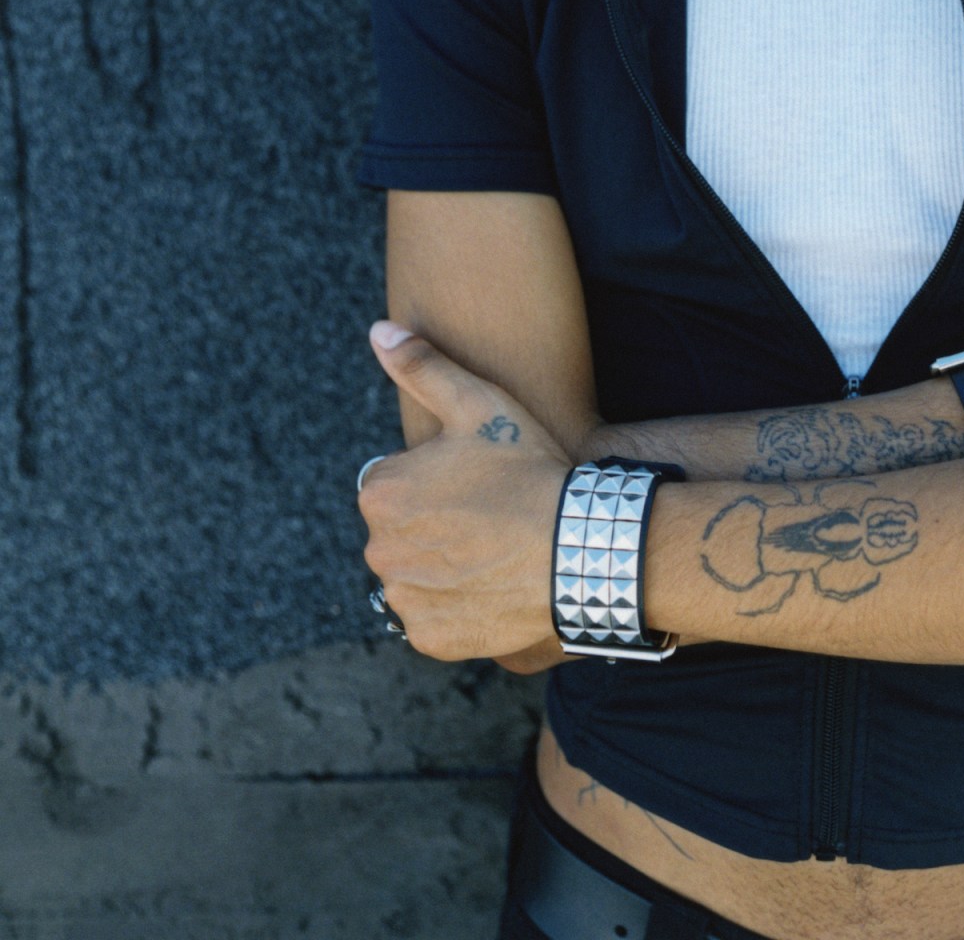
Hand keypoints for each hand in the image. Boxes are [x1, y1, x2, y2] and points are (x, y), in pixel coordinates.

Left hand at [359, 322, 572, 662]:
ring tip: (494, 548)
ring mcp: (404, 600)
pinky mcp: (430, 638)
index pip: (393, 483)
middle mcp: (378, 552)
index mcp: (380, 493)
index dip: (437, 478)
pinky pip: (433, 617)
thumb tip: (379, 331)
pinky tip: (493, 583)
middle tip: (489, 513)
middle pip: (400, 531)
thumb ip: (422, 366)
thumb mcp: (479, 403)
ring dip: (442, 564)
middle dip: (434, 522)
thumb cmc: (528, 470)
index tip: (476, 479)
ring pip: (416, 574)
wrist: (578, 547)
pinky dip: (457, 605)